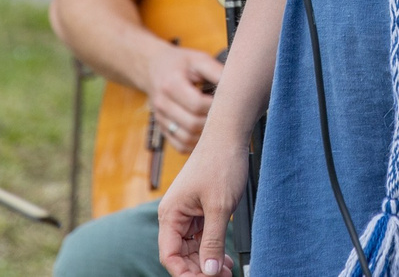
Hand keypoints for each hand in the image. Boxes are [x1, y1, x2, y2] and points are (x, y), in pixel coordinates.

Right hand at [148, 43, 223, 152]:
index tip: (228, 102)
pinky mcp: (162, 129)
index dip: (215, 106)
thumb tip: (237, 86)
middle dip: (213, 122)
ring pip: (186, 139)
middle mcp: (162, 104)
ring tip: (219, 126)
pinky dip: (195, 145)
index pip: (197, 104)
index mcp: (171, 84)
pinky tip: (206, 135)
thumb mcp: (198, 59)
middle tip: (227, 117)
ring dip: (205, 136)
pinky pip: (180, 146)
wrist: (154, 67)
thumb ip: (216, 71)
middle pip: (192, 124)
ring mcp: (160, 119)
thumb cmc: (181, 63)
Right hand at [158, 125, 252, 276]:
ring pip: (192, 248)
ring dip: (207, 261)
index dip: (186, 273)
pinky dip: (212, 248)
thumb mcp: (219, 207)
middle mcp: (174, 215)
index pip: (170, 255)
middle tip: (223, 276)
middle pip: (180, 254)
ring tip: (227, 271)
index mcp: (171, 214)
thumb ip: (213, 241)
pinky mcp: (199, 209)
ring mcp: (187, 212)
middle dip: (200, 269)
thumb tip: (209, 271)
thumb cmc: (220, 163)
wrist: (229, 136)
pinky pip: (201, 236)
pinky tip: (225, 258)